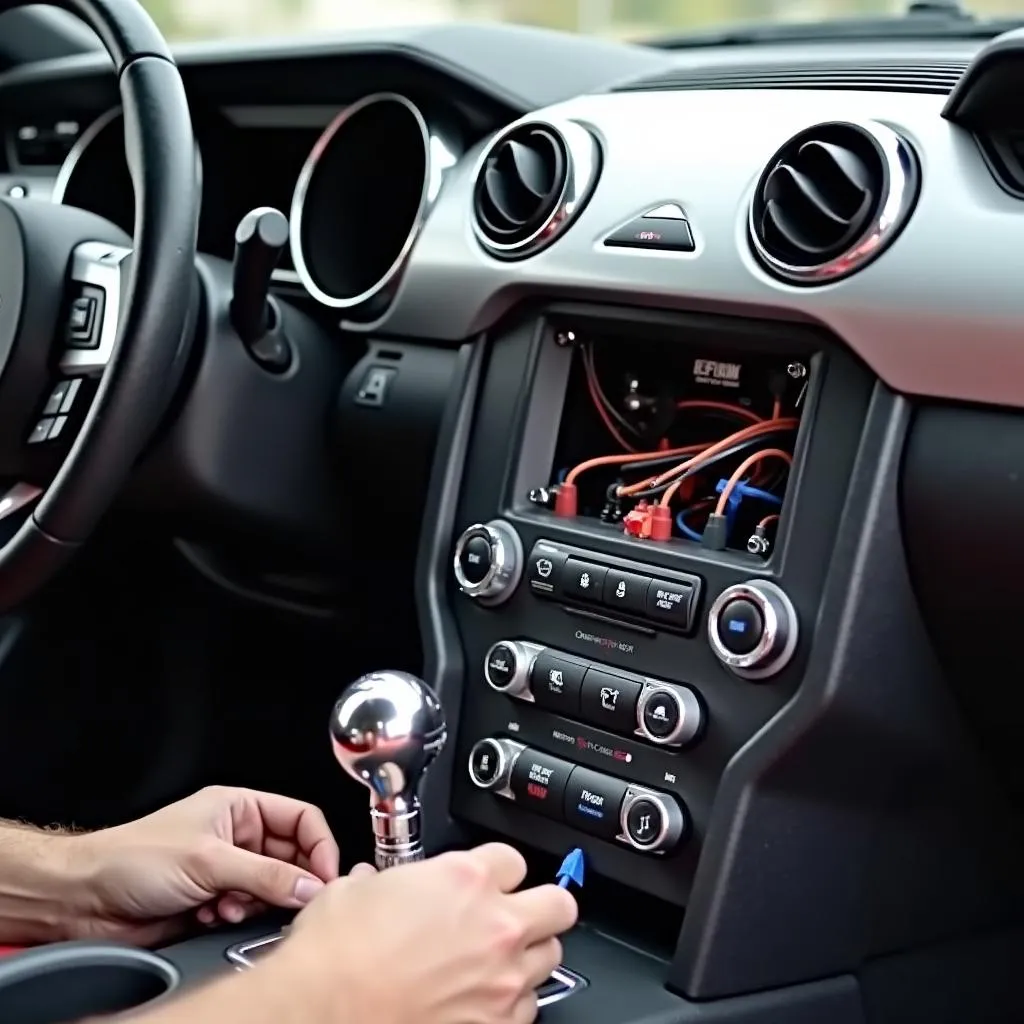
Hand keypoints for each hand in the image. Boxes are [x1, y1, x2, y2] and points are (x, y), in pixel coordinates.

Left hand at [67, 786, 338, 945]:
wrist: (85, 900)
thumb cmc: (132, 858)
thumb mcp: (209, 860)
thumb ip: (265, 875)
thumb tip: (310, 886)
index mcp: (240, 807)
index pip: (301, 819)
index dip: (319, 846)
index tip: (326, 875)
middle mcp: (236, 836)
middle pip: (290, 858)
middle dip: (288, 881)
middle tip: (292, 900)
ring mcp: (226, 870)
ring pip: (271, 889)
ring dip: (257, 903)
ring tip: (234, 906)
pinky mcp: (214, 902)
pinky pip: (248, 912)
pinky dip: (238, 918)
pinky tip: (215, 916)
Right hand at [269, 843, 576, 1023]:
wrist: (319, 1013)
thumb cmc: (334, 957)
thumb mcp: (359, 889)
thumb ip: (388, 879)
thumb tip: (380, 883)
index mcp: (466, 878)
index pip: (513, 858)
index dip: (496, 870)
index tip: (485, 881)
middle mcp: (496, 925)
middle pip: (558, 903)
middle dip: (540, 906)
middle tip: (515, 914)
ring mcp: (503, 979)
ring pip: (550, 957)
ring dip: (527, 955)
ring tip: (494, 961)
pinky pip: (530, 1006)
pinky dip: (512, 1002)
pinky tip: (481, 998)